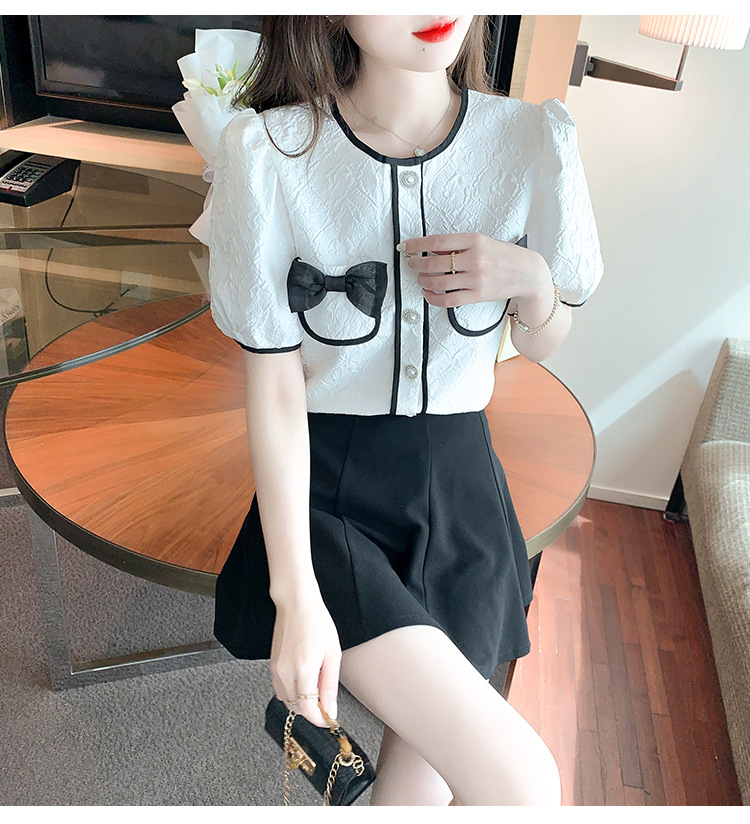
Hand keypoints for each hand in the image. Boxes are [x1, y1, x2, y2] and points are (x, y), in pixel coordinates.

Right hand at [270, 594, 340, 727]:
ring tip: (315, 685)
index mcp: (303, 668)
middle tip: (326, 700)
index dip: (319, 719)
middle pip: (296, 708)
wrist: (296, 604)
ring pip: (287, 701)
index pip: (307, 709)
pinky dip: (292, 692)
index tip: (329, 719)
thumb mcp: (332, 654)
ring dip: (301, 701)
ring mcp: (276, 669)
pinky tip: (303, 679)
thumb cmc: (317, 623)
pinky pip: (280, 690)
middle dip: (312, 710)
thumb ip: (330, 686)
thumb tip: (330, 711)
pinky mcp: (272, 666)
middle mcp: (285, 672)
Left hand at [399, 232, 550, 308]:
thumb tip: (431, 249)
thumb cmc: (504, 256)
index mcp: (475, 240)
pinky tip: (429, 292)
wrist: (528, 273)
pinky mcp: (478, 295)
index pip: (438, 241)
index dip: (417, 244)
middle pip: (433, 263)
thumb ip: (458, 246)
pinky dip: (433, 297)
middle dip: (416, 263)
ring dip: (423, 280)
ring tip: (421, 278)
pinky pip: (447, 299)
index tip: (406, 246)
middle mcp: (475, 259)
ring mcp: (476, 278)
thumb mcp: (483, 242)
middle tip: (412, 263)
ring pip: (438, 282)